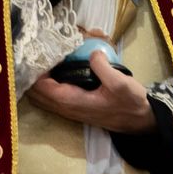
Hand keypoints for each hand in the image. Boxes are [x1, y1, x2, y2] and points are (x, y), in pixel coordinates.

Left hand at [26, 51, 155, 133]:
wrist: (139, 121)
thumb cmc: (129, 103)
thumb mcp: (120, 83)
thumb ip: (102, 67)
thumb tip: (91, 53)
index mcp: (72, 101)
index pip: (41, 88)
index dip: (35, 71)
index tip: (37, 52)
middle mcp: (66, 108)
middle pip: (36, 94)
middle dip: (32, 75)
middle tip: (37, 52)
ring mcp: (69, 109)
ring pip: (42, 96)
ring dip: (38, 79)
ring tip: (43, 58)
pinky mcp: (74, 107)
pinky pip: (51, 96)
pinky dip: (46, 83)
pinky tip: (54, 67)